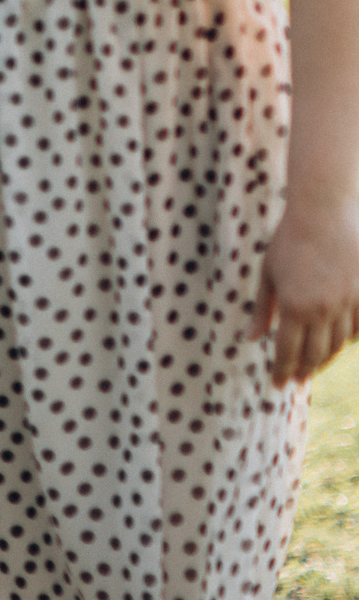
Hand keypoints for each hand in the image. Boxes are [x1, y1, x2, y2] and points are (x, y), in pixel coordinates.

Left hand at [251, 197, 358, 386]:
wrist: (325, 214)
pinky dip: (348, 340)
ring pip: (339, 343)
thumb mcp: (267, 275)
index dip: (281, 370)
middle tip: (295, 380)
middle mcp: (323, 309)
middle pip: (315, 353)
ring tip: (314, 365)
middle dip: (304, 369)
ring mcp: (348, 302)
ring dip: (326, 357)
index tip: (276, 385)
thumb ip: (262, 309)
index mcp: (294, 306)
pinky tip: (339, 345)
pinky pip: (358, 327)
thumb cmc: (288, 242)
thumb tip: (251, 338)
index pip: (287, 351)